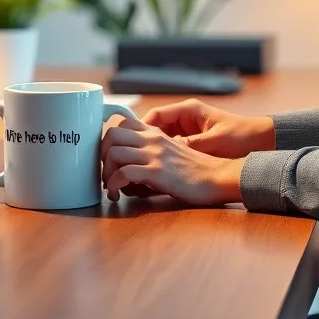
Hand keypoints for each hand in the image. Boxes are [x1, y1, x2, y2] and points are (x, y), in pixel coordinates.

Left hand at [100, 117, 244, 205]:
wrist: (218, 177)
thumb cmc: (197, 170)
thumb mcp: (174, 152)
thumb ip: (153, 152)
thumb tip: (131, 167)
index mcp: (157, 133)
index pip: (122, 123)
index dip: (109, 140)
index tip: (109, 158)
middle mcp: (153, 139)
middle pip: (111, 134)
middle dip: (101, 155)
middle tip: (106, 172)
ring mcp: (155, 155)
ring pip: (113, 153)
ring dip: (105, 172)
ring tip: (111, 186)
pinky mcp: (157, 172)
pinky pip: (123, 174)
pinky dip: (113, 186)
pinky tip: (117, 194)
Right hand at [140, 99, 274, 158]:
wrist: (261, 140)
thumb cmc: (240, 136)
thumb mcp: (214, 141)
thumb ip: (190, 144)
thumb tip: (166, 150)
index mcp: (188, 110)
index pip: (154, 116)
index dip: (138, 130)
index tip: (128, 146)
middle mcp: (185, 117)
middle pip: (151, 127)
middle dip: (139, 143)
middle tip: (127, 159)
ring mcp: (187, 130)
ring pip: (158, 140)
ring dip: (149, 152)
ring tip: (138, 167)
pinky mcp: (191, 143)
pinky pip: (169, 148)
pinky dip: (161, 157)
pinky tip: (155, 171)